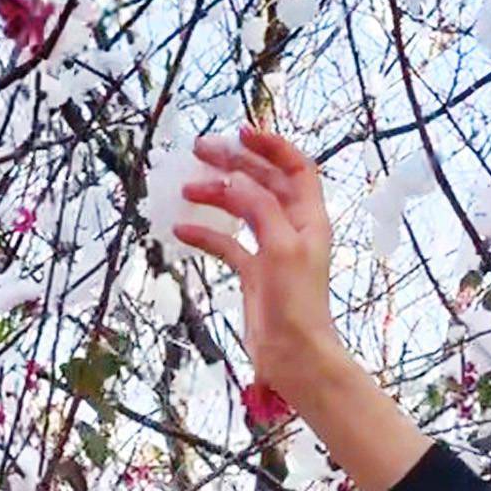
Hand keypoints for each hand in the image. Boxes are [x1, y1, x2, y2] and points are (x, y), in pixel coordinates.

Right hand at [170, 125, 350, 407]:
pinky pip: (227, 244)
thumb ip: (257, 208)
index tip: (240, 133)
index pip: (295, 167)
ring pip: (242, 210)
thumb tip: (231, 179)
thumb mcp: (279, 247)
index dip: (271, 146)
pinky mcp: (254, 273)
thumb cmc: (296, 302)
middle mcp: (293, 228)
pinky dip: (206, 234)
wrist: (294, 356)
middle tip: (200, 150)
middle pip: (263, 183)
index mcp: (309, 217)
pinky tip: (181, 230)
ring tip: (186, 189)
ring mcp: (272, 249)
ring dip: (216, 196)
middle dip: (234, 164)